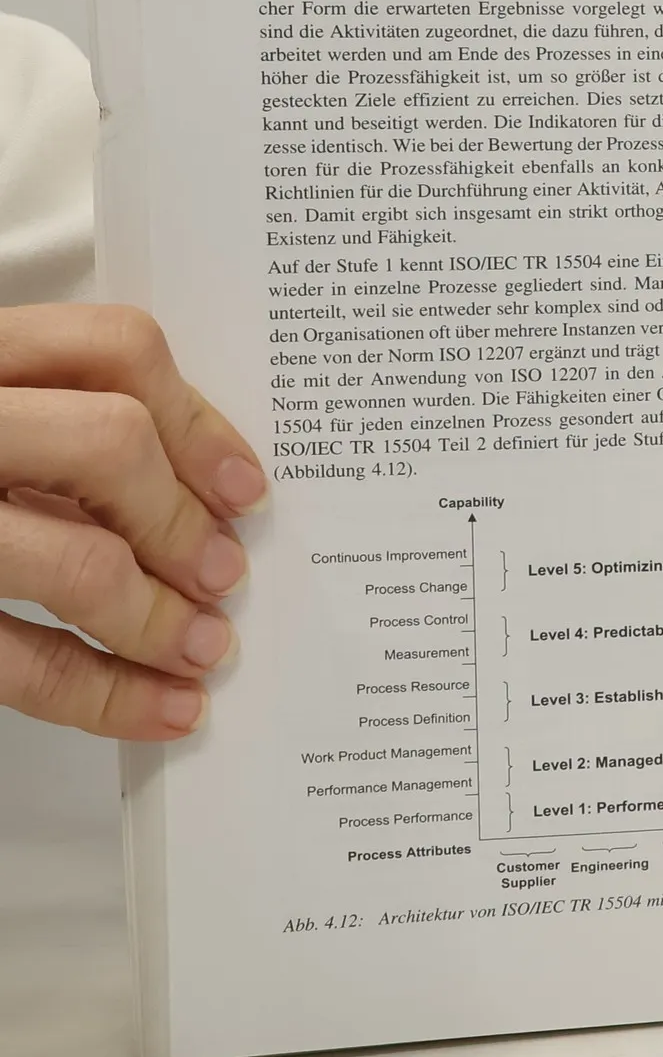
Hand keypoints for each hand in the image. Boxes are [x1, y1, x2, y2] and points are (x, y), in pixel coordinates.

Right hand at [0, 306, 264, 738]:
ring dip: (158, 618)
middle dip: (183, 523)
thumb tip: (209, 499)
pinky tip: (160, 710)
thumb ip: (59, 425)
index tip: (246, 490)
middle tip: (224, 576)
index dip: (199, 420)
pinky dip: (103, 693)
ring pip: (73, 559)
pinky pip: (14, 659)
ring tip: (204, 649)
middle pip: (110, 443)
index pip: (111, 347)